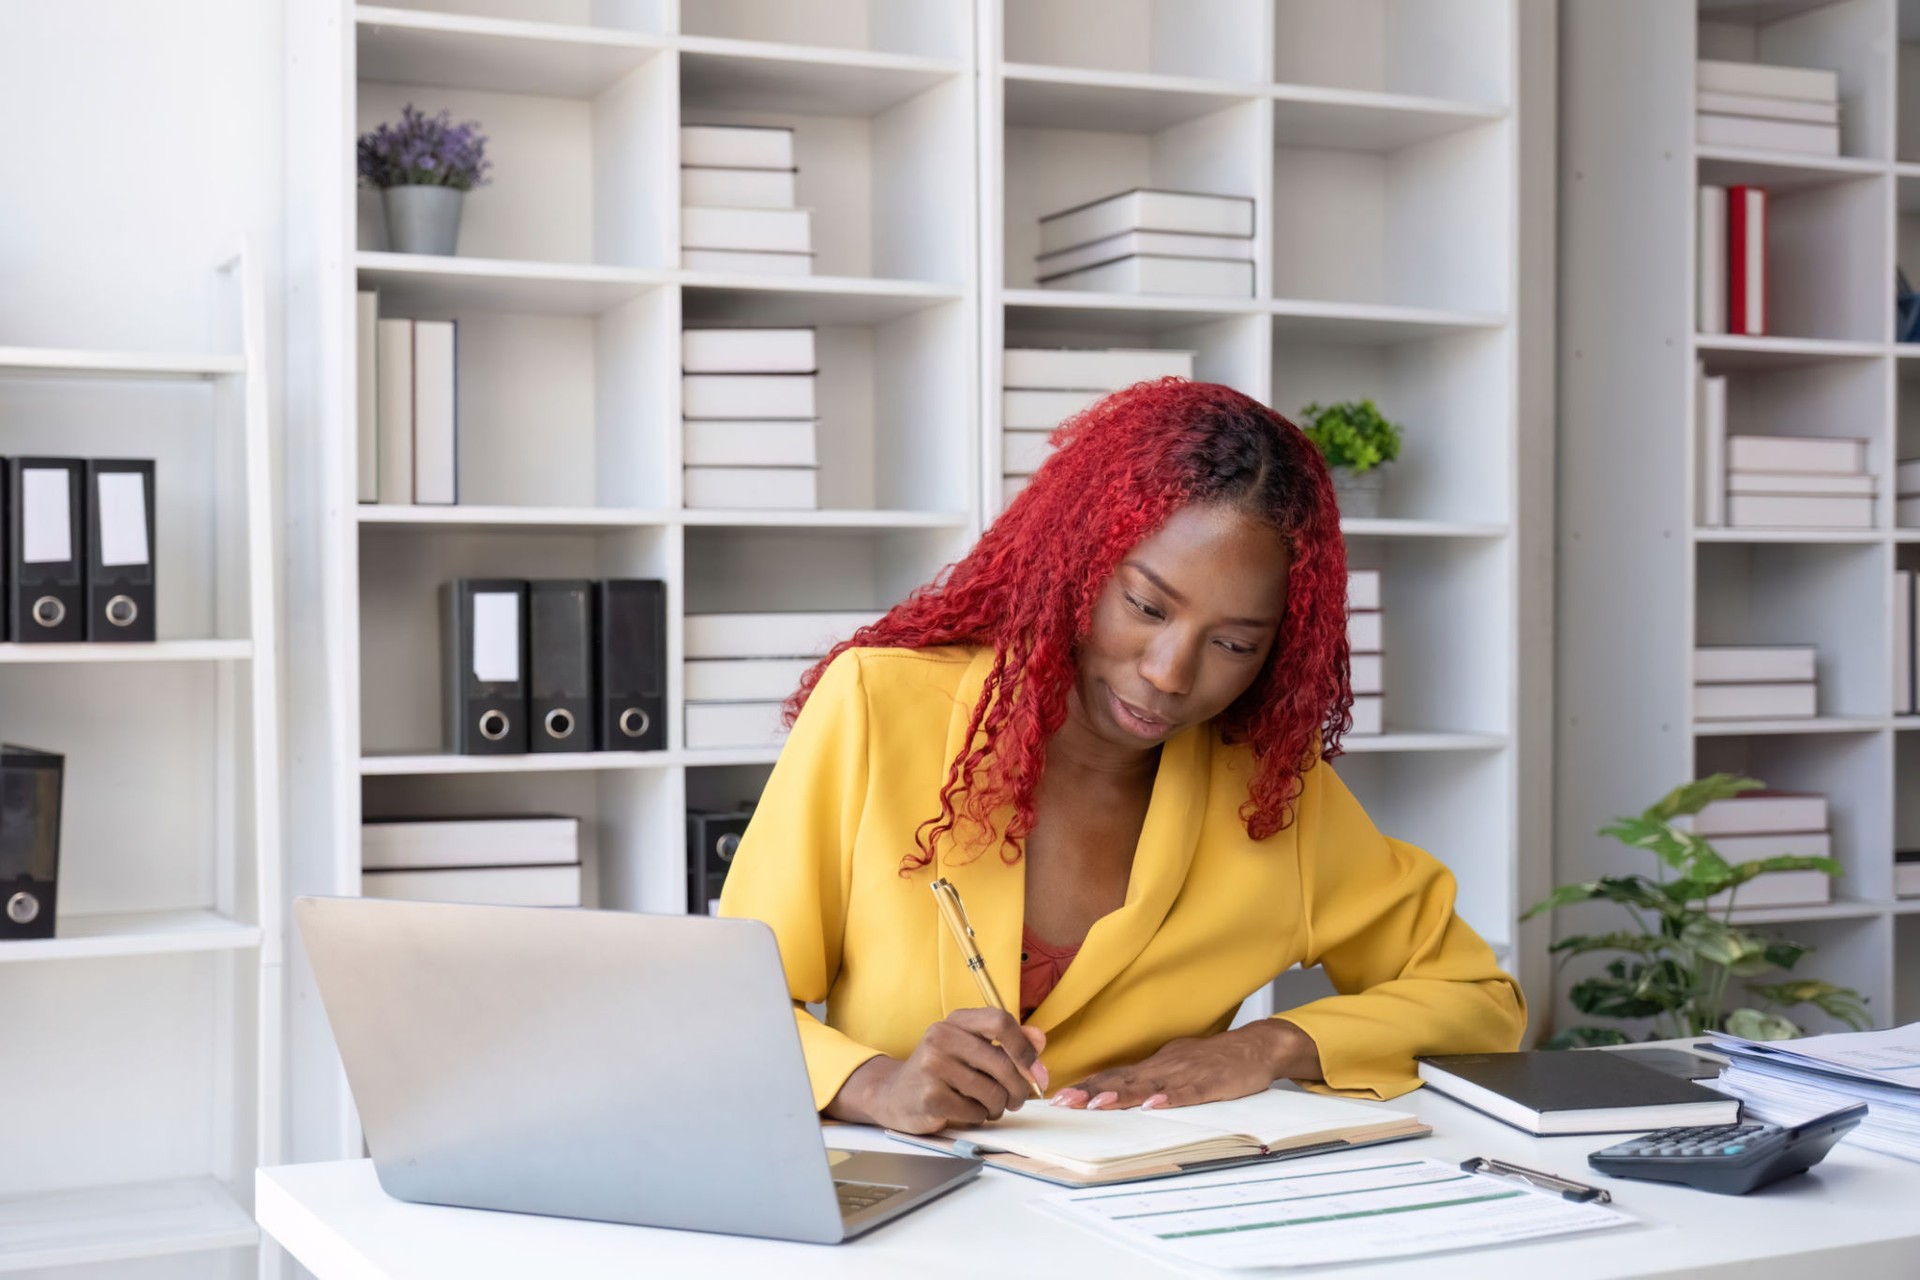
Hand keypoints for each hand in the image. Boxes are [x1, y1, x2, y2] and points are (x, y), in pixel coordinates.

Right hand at [825, 1009, 1047, 1134]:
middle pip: (1002, 1063)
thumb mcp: (971, 1048)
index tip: (1037, 1071)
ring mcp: (932, 1065)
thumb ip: (1007, 1042)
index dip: (1025, 1048)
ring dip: (998, 1106)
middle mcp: (941, 1036)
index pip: (1000, 1021)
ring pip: (992, 1092)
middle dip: (1019, 1088)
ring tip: (989, 1106)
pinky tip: (966, 1111)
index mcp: (956, 1020)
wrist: (894, 1094)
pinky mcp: (929, 1096)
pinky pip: (974, 1111)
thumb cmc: (941, 1071)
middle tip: (1017, 1100)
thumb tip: (1039, 1040)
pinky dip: (978, 1116)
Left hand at [1051, 1020, 1320, 1111]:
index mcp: (1157, 1064)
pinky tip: (1154, 1104)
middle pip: (1123, 1079)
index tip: (1060, 1096)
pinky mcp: (1212, 1083)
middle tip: (1062, 1101)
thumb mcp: (1180, 1065)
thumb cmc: (1218, 1059)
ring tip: (1097, 1104)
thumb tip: (1125, 1091)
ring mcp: (1188, 1073)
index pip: (1116, 1075)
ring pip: (1149, 1085)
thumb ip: (1154, 1078)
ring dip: (1122, 1095)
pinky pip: (1188, 1092)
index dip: (1088, 1085)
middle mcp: (1166, 1066)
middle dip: (1091, 1091)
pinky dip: (1170, 1098)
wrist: (1258, 1046)